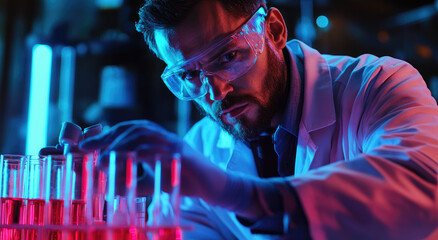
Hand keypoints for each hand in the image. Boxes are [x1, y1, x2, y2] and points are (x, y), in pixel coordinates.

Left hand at [79, 120, 228, 200]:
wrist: (212, 185)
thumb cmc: (182, 180)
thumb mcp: (151, 181)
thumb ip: (132, 180)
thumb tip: (107, 186)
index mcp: (153, 140)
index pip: (126, 131)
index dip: (104, 136)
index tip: (84, 146)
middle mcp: (162, 136)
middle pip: (132, 128)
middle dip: (108, 137)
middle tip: (88, 149)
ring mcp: (173, 142)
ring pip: (144, 135)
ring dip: (122, 144)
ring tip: (105, 157)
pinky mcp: (182, 153)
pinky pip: (161, 148)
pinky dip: (143, 152)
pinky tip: (130, 159)